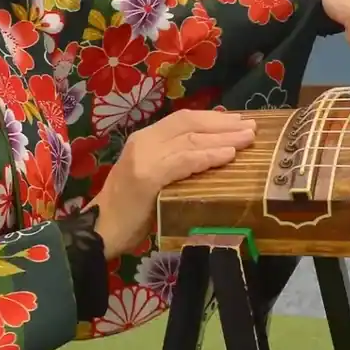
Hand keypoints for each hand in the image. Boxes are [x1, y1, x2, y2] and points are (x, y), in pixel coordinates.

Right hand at [90, 109, 255, 255]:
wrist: (99, 231)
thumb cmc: (128, 210)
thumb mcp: (151, 176)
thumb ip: (173, 162)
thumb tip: (210, 156)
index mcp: (144, 138)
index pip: (183, 120)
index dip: (212, 118)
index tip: (237, 121)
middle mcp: (144, 141)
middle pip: (190, 124)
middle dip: (223, 124)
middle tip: (251, 127)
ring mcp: (144, 158)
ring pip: (191, 140)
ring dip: (223, 138)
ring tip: (248, 139)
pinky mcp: (147, 177)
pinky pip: (184, 162)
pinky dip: (207, 157)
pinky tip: (228, 155)